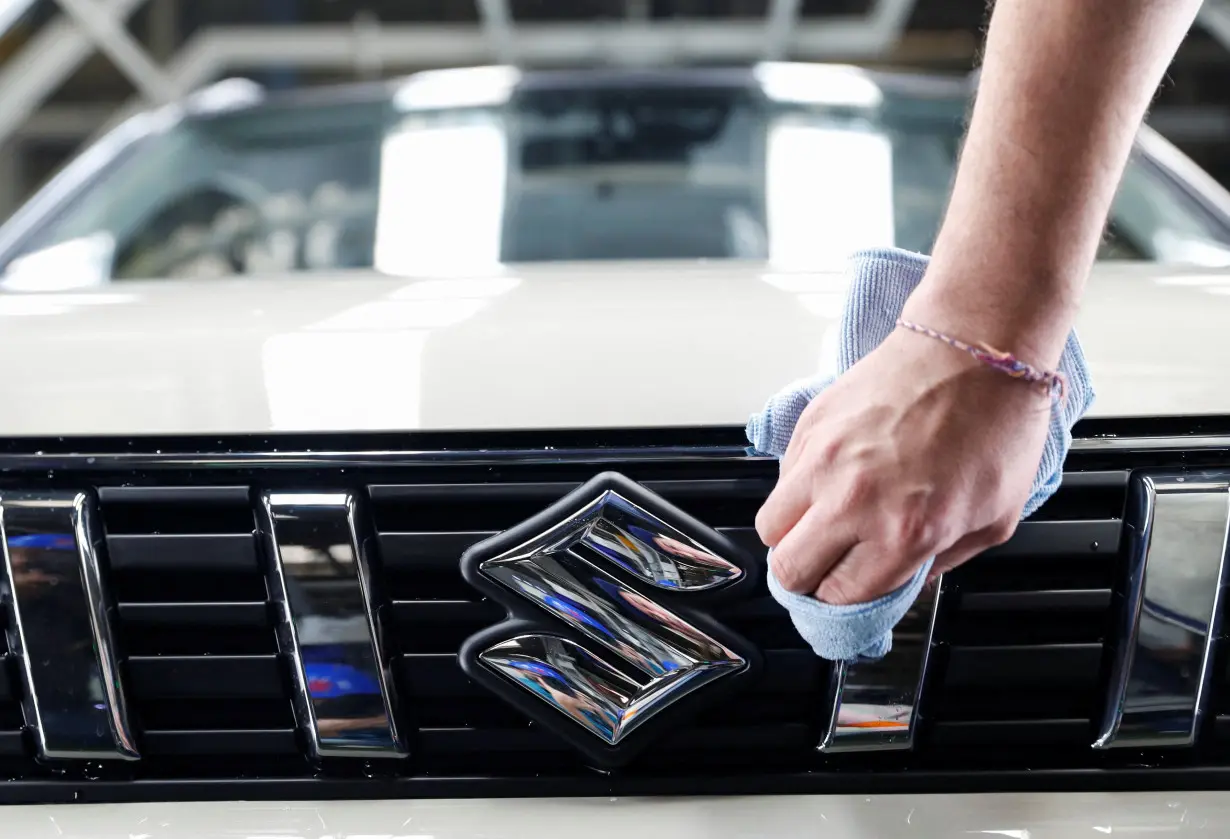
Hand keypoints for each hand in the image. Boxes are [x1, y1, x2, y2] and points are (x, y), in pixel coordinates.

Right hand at [755, 318, 1052, 605]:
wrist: (974, 349)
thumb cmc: (995, 425)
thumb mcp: (992, 520)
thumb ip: (940, 563)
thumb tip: (902, 580)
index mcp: (903, 532)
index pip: (839, 595)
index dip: (842, 599)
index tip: (848, 589)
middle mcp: (852, 500)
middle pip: (788, 570)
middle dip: (807, 577)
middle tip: (828, 564)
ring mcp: (823, 460)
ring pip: (770, 526)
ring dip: (792, 534)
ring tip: (822, 522)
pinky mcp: (810, 427)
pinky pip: (782, 478)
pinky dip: (799, 489)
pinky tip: (835, 477)